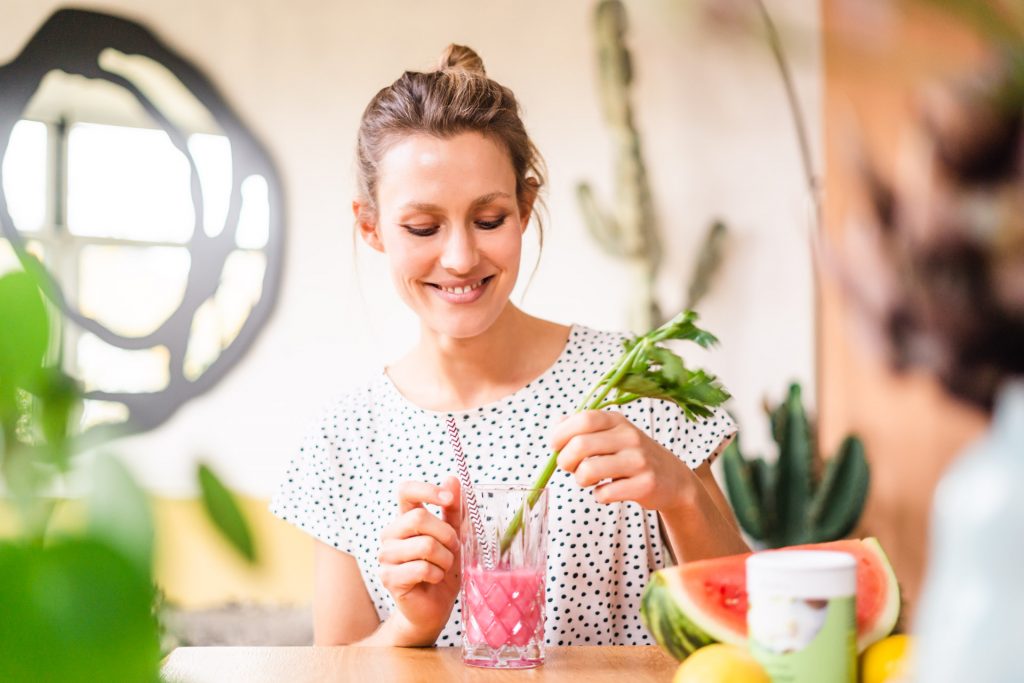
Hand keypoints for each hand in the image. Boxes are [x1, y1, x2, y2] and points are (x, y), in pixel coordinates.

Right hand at [377, 476, 461, 643]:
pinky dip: (437, 574)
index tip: (448, 498)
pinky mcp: (388, 578)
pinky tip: (434, 579)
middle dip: (446, 534)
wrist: (434, 607)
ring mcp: (386, 556)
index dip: (427, 490)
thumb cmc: (443, 568)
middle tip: (453, 548)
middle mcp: (391, 534)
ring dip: (444, 558)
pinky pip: (421, 568)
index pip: (405, 491)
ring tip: (443, 566)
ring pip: (424, 545)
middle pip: (418, 517)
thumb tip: (452, 479)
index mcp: (405, 518)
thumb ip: (453, 509)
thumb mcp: (454, 536)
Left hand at [553, 410, 694, 512]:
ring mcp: (639, 460)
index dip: (561, 433)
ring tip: (588, 480)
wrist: (673, 480)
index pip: (582, 419)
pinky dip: (599, 496)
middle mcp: (629, 436)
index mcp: (617, 421)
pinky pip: (605, 493)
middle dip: (565, 461)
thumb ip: (584, 428)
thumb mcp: (613, 434)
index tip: (555, 446)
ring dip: (580, 480)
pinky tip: (606, 492)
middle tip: (569, 468)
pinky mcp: (645, 484)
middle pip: (580, 445)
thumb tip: (555, 427)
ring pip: (589, 470)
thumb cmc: (632, 456)